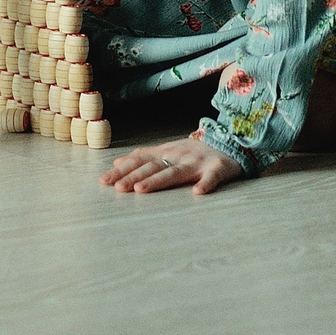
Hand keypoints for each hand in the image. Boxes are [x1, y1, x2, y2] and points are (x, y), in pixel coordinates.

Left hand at [101, 131, 244, 195]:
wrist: (231, 142)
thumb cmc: (196, 152)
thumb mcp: (168, 150)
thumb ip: (145, 156)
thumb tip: (117, 162)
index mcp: (167, 152)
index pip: (140, 161)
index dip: (122, 170)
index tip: (104, 181)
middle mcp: (179, 155)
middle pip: (154, 167)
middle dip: (134, 176)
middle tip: (118, 187)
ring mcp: (198, 162)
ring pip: (176, 172)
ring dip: (158, 180)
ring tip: (141, 190)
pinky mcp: (219, 169)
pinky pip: (213, 177)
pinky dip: (206, 184)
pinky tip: (198, 192)